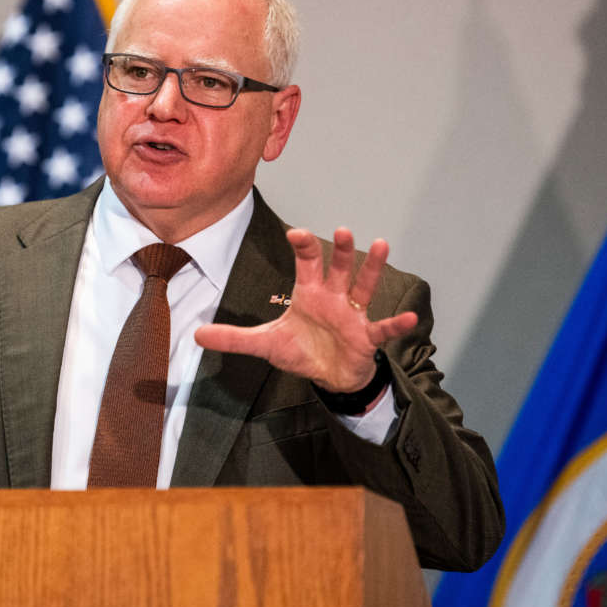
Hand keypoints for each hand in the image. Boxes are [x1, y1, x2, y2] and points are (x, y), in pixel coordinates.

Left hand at [194, 227, 417, 392]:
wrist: (328, 376)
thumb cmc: (301, 351)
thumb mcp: (265, 344)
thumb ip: (233, 338)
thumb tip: (196, 336)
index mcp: (309, 293)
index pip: (307, 262)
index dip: (304, 246)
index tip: (297, 234)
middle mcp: (333, 297)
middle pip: (337, 268)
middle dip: (340, 251)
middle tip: (343, 230)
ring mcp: (353, 315)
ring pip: (363, 286)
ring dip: (372, 268)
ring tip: (381, 244)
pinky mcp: (367, 336)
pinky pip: (383, 328)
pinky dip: (397, 324)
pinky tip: (411, 318)